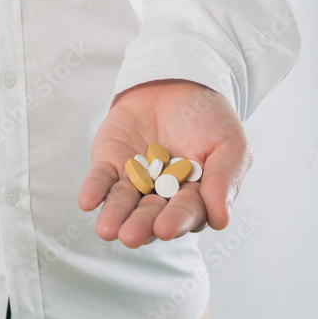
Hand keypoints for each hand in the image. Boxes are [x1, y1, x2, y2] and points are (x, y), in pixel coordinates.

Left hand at [77, 78, 251, 247]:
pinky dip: (94, 189)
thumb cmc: (209, 118)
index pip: (185, 211)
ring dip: (115, 215)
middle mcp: (161, 196)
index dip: (176, 220)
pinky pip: (101, 178)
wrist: (178, 82)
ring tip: (108, 229)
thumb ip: (225, 180)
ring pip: (123, 202)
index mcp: (194, 197)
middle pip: (151, 213)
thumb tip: (221, 220)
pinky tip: (87, 201)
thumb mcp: (230, 144)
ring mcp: (134, 180)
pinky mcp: (110, 163)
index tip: (165, 229)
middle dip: (141, 225)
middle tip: (131, 236)